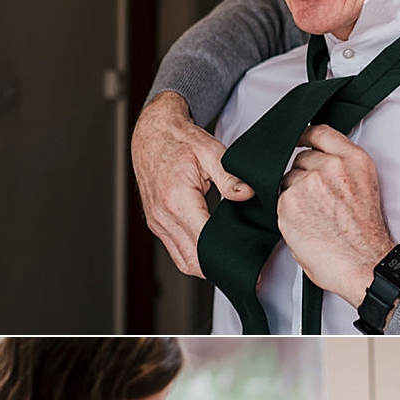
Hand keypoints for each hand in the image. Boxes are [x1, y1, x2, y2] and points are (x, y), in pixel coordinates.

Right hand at [130, 91, 252, 276]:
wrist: (152, 133)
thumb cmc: (179, 140)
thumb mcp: (211, 152)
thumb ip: (230, 177)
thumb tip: (248, 195)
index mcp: (176, 199)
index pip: (203, 242)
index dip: (225, 254)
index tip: (245, 258)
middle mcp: (162, 215)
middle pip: (192, 260)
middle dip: (217, 266)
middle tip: (243, 266)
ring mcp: (157, 222)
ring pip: (183, 260)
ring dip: (204, 264)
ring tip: (228, 260)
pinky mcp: (156, 223)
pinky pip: (175, 250)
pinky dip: (193, 255)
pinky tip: (210, 250)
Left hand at [277, 124, 395, 305]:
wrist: (364, 264)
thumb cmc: (365, 235)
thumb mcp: (364, 187)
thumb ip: (342, 170)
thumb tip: (316, 165)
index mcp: (354, 160)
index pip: (321, 132)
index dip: (305, 135)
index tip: (297, 139)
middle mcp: (331, 166)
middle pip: (301, 158)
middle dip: (302, 176)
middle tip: (314, 201)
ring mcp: (308, 183)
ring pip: (287, 180)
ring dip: (293, 195)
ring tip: (311, 217)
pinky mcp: (289, 202)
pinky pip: (279, 200)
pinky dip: (286, 213)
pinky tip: (303, 226)